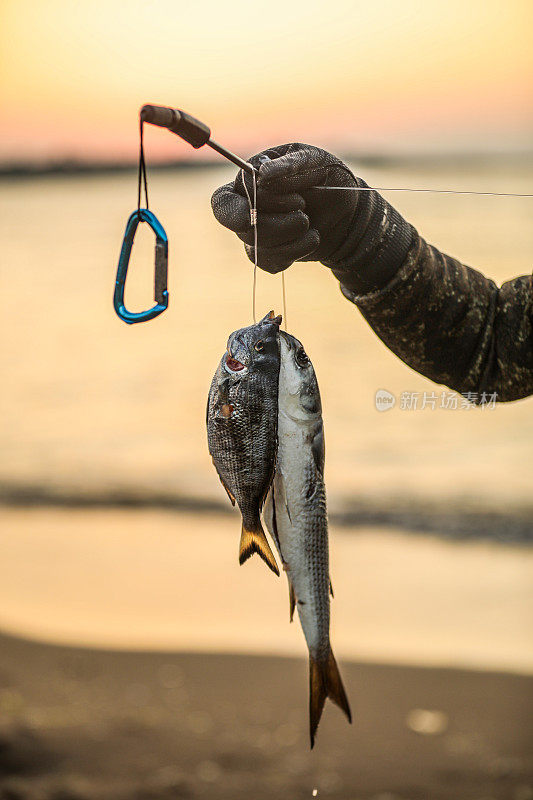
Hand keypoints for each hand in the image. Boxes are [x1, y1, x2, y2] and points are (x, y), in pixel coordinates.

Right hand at [211, 143, 412, 292]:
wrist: (346, 209)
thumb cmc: (327, 177)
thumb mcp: (314, 161)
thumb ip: (289, 166)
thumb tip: (263, 176)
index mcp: (249, 180)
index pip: (224, 201)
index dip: (234, 211)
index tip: (249, 217)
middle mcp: (246, 208)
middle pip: (243, 229)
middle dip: (277, 223)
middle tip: (302, 208)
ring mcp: (256, 233)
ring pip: (257, 248)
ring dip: (290, 239)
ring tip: (310, 224)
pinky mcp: (269, 254)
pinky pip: (269, 263)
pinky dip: (294, 253)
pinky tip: (309, 239)